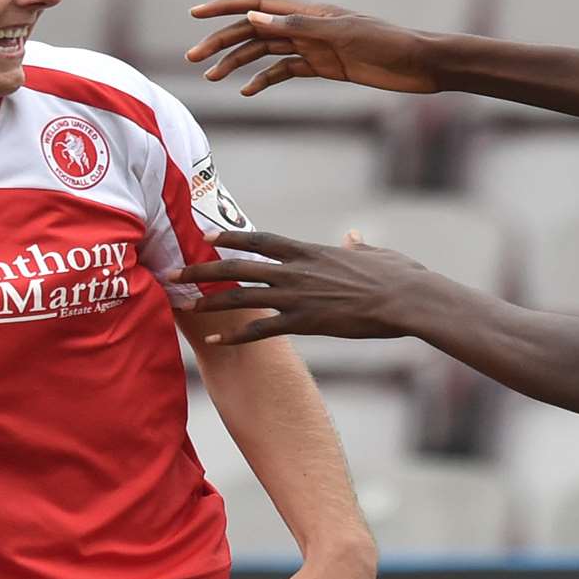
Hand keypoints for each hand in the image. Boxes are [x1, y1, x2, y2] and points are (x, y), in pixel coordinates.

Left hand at [168, 231, 431, 344]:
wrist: (405, 299)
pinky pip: (261, 329)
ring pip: (241, 296)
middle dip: (202, 269)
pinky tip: (216, 341)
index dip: (231, 237)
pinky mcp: (305, 322)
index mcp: (309, 251)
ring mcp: (297, 296)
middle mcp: (295, 270)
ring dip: (209, 301)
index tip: (206, 237)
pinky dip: (236, 335)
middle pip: (237, 266)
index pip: (259, 239)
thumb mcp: (374, 255)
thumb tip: (354, 238)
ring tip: (183, 305)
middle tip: (174, 272)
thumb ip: (357, 247)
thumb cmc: (397, 276)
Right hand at [186, 0, 441, 96]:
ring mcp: (315, 47)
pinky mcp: (325, 68)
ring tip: (211, 78)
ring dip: (237, 63)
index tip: (195, 14)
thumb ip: (297, 25)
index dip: (225, 8)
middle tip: (193, 59)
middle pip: (254, 30)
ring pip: (266, 52)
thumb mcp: (341, 35)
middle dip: (222, 42)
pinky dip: (265, 80)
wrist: (420, 64)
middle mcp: (307, 26)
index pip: (257, 5)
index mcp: (309, 12)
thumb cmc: (387, 44)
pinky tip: (247, 92)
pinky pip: (287, 72)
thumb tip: (254, 15)